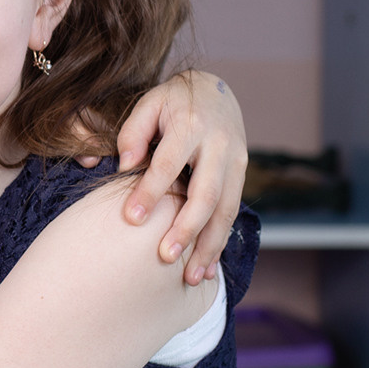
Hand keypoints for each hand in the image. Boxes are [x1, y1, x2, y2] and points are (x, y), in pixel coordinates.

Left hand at [115, 70, 247, 285]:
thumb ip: (133, 133)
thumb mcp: (149, 104)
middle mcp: (219, 145)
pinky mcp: (243, 175)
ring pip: (225, 210)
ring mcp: (236, 161)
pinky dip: (220, 241)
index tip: (131, 219)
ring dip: (209, 246)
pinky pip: (232, 213)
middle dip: (186, 228)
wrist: (216, 90)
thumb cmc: (172, 101)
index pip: (168, 164)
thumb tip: (125, 166)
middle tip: (166, 257)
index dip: (150, 192)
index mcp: (191, 125)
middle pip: (205, 193)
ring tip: (191, 277)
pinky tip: (207, 267)